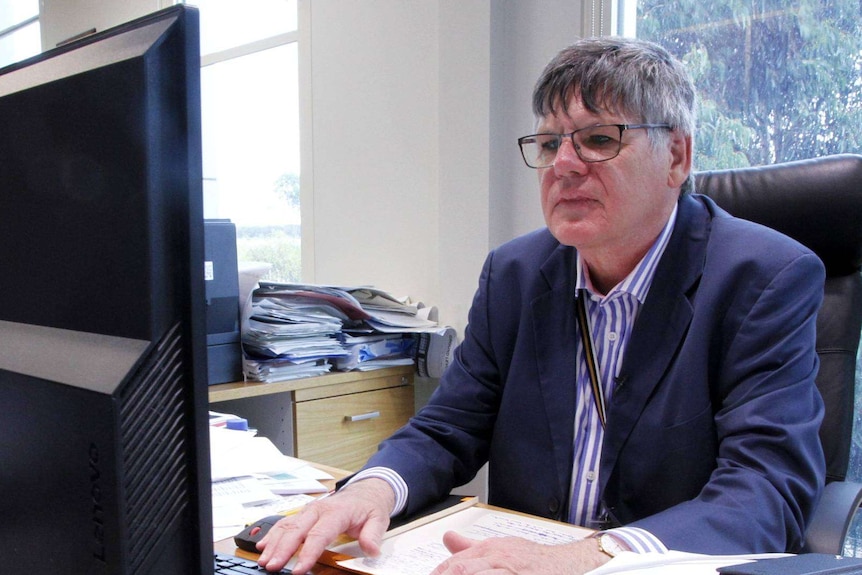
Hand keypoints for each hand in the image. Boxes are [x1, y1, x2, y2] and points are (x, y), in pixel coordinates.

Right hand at [255, 478, 395, 572]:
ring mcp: (308, 511)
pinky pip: (284, 523)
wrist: (364, 492)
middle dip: (282, 549)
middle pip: (297, 530)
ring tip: (263, 560)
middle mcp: (318, 510)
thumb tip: (371, 550)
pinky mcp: (303, 514)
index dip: (308, 553)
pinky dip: (272, 534)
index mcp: (336, 512)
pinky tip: (262, 546)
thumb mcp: (378, 519)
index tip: (299, 569)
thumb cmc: (368, 506)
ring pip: (286, 526)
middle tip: (273, 566)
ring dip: (273, 543)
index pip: (319, 534)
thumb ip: (373, 535)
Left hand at [429, 531, 610, 574]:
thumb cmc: (533, 560)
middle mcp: (498, 560)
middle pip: (461, 571)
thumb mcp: (501, 549)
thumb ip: (471, 547)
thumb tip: (447, 538)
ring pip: (478, 574)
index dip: (438, 574)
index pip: (453, 565)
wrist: (570, 564)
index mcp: (489, 551)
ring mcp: (511, 572)